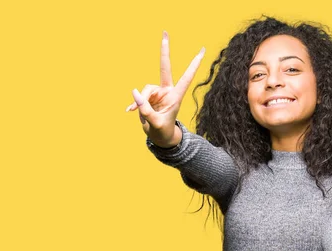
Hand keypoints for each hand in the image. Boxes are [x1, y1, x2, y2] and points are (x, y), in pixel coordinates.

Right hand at [126, 31, 204, 146]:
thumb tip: (134, 93)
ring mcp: (157, 93)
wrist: (159, 137)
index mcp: (176, 96)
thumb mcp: (155, 123)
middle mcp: (167, 91)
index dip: (194, 65)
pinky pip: (138, 97)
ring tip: (137, 113)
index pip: (186, 77)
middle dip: (164, 50)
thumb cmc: (162, 131)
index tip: (202, 50)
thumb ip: (145, 110)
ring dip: (140, 101)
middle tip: (165, 32)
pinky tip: (128, 111)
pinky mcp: (147, 97)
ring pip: (145, 89)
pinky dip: (134, 104)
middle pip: (164, 67)